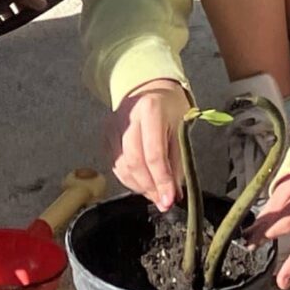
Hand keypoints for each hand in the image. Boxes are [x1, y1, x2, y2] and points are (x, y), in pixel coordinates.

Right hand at [106, 79, 190, 211]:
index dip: (162, 180)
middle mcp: (128, 117)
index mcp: (150, 110)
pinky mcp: (106, 135)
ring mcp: (113, 126)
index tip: (170, 200)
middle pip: (134, 161)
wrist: (148, 87)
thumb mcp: (183, 127)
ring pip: (122, 166)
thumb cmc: (171, 107)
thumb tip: (174, 192)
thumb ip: (178, 160)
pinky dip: (129, 179)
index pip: (154, 154)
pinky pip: (115, 165)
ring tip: (156, 195)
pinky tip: (143, 184)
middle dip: (149, 187)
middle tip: (163, 202)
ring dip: (139, 187)